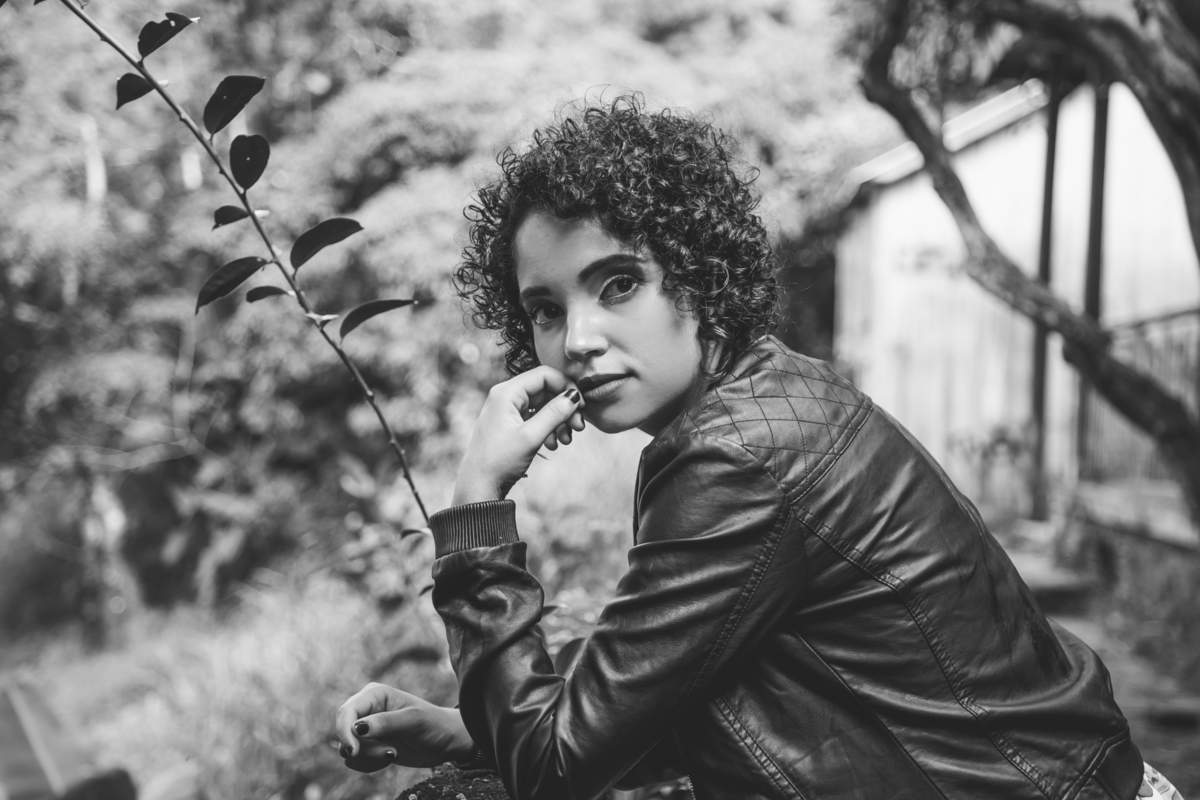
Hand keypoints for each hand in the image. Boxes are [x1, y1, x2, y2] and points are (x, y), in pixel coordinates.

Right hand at [334, 683, 474, 772]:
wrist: (445, 742)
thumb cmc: (433, 724)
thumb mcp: (413, 720)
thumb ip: (385, 723)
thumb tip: (356, 728)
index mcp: (374, 694)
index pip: (346, 712)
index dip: (344, 731)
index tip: (354, 751)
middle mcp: (366, 709)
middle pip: (344, 733)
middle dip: (364, 749)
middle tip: (392, 753)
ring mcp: (365, 729)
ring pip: (348, 750)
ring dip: (369, 758)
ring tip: (395, 753)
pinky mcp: (368, 746)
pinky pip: (354, 761)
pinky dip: (369, 765)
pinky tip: (389, 759)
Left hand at [453, 365, 585, 504]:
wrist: (480, 486)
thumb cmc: (499, 461)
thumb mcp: (531, 437)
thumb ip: (554, 413)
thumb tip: (574, 395)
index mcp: (507, 393)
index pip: (544, 375)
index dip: (566, 387)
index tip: (581, 406)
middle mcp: (507, 397)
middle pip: (546, 390)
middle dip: (565, 408)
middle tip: (579, 427)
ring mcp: (509, 410)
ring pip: (544, 406)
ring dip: (559, 421)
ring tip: (566, 440)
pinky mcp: (512, 424)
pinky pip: (537, 418)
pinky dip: (549, 429)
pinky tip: (553, 444)